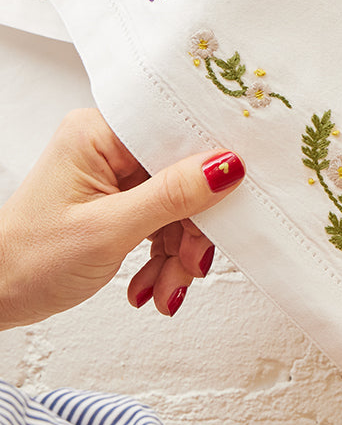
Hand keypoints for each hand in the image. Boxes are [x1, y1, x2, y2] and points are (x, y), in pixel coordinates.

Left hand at [0, 109, 244, 327]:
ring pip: (179, 208)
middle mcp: (108, 149)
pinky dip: (165, 259)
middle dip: (191, 232)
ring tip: (165, 289)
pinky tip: (153, 285)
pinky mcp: (121, 204)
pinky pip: (164, 224)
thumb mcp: (108, 230)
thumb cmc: (27, 260)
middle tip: (191, 266)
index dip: (209, 171)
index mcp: (98, 135)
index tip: (229, 206)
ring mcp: (115, 178)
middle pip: (184, 179)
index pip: (176, 138)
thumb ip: (172, 196)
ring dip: (179, 254)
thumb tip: (228, 165)